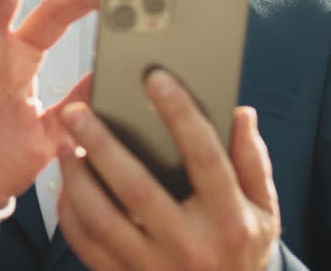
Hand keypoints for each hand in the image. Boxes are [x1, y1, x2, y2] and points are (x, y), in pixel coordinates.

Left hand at [56, 70, 280, 269]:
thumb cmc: (243, 253)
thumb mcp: (264, 211)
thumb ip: (253, 162)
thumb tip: (241, 113)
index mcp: (230, 220)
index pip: (204, 157)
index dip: (180, 114)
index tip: (155, 78)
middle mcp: (191, 246)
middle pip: (138, 188)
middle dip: (103, 144)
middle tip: (77, 111)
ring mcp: (156, 268)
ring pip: (104, 220)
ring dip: (78, 180)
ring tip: (65, 146)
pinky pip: (89, 247)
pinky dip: (71, 216)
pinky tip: (66, 188)